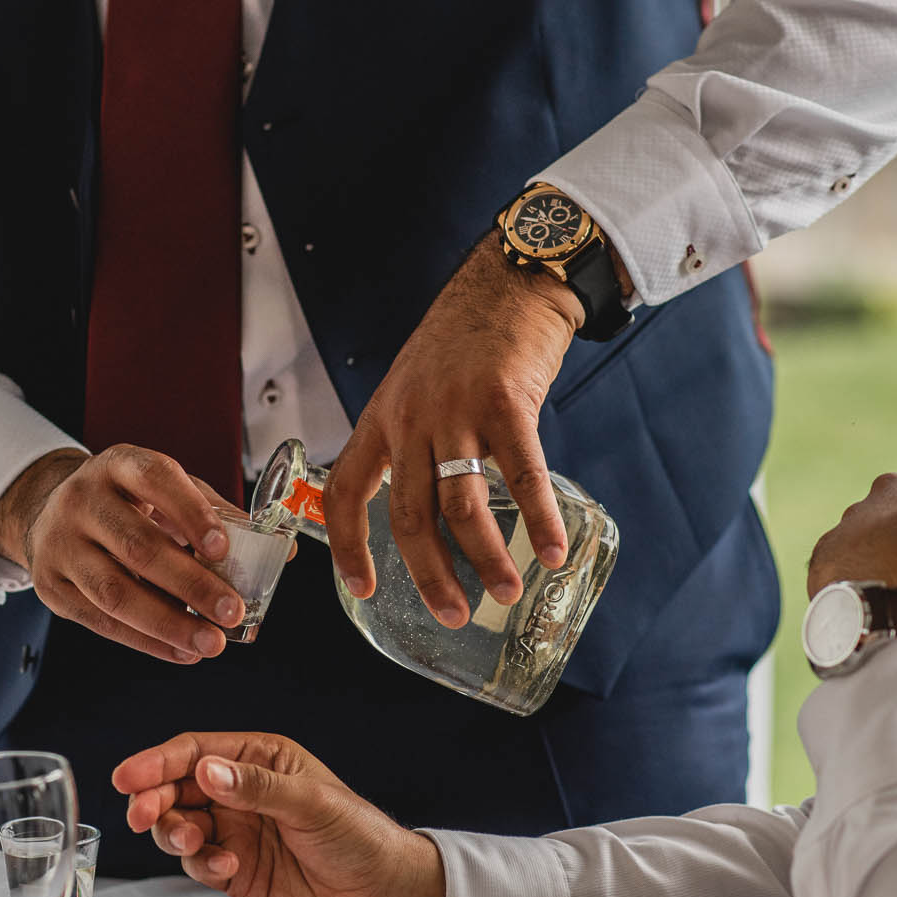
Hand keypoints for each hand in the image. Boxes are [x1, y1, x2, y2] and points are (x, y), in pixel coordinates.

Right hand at [0, 446, 248, 663]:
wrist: (52, 514)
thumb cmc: (126, 503)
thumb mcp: (166, 490)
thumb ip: (218, 515)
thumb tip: (282, 551)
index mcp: (118, 465)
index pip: (155, 479)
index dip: (191, 513)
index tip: (224, 549)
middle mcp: (82, 500)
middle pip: (138, 546)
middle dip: (190, 585)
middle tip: (232, 612)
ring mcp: (60, 544)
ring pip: (115, 592)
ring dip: (168, 624)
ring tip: (211, 643)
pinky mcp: (50, 586)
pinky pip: (100, 622)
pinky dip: (146, 641)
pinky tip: (181, 651)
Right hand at [112, 732, 446, 896]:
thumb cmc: (360, 837)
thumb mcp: (310, 803)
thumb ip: (256, 788)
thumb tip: (208, 771)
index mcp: (260, 760)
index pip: (196, 752)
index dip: (157, 763)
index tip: (129, 777)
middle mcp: (241, 793)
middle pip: (176, 789)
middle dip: (154, 801)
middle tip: (143, 816)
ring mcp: (236, 832)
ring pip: (180, 826)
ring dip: (173, 833)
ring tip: (190, 843)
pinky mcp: (235, 871)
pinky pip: (198, 863)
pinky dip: (200, 865)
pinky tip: (224, 869)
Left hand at [326, 238, 582, 626]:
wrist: (508, 282)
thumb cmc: (465, 340)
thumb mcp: (414, 386)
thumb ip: (416, 442)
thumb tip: (434, 509)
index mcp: (381, 418)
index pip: (344, 491)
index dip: (347, 546)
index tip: (361, 589)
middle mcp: (409, 418)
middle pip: (407, 515)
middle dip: (429, 574)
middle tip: (452, 614)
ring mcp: (455, 410)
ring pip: (460, 504)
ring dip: (485, 557)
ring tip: (505, 592)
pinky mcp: (504, 402)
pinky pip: (521, 473)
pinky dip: (539, 517)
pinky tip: (552, 549)